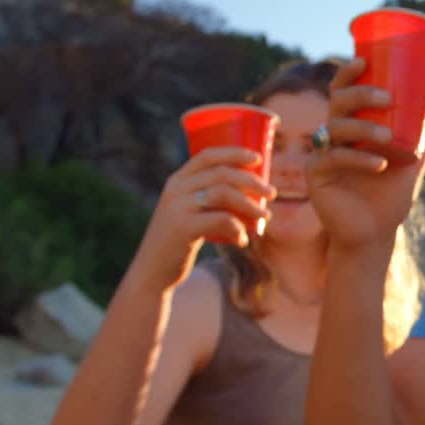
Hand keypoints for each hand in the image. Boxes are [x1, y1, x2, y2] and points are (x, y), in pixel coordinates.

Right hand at [133, 147, 274, 288]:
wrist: (152, 271)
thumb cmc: (180, 241)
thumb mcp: (189, 213)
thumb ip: (209, 199)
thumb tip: (253, 192)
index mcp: (178, 181)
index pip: (207, 156)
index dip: (235, 153)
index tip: (258, 159)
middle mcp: (176, 190)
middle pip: (222, 174)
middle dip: (252, 181)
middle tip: (271, 193)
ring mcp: (177, 207)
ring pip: (223, 194)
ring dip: (250, 204)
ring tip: (265, 217)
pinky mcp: (182, 228)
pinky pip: (221, 220)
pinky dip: (238, 229)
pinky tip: (242, 240)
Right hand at [306, 58, 424, 247]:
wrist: (376, 233)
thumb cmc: (390, 195)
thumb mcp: (413, 158)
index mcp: (352, 126)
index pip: (343, 91)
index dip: (348, 73)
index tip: (364, 61)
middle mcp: (333, 136)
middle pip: (337, 103)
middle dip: (360, 94)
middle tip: (387, 97)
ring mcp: (321, 154)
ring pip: (335, 128)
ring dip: (364, 128)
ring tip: (389, 138)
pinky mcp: (316, 176)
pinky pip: (333, 158)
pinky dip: (358, 158)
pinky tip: (380, 164)